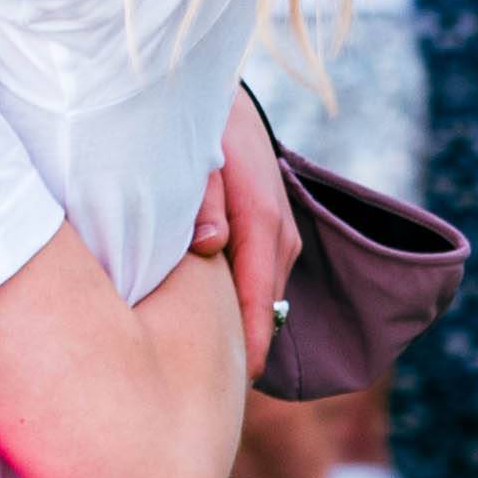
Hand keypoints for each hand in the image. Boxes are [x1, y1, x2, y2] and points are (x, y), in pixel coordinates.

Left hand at [217, 90, 299, 376]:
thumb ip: (202, 204)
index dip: (246, 347)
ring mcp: (282, 233)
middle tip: (201, 388)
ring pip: (264, 296)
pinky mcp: (273, 230)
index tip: (231, 387)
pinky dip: (242, 300)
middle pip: (264, 310)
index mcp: (262, 220)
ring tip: (203, 362)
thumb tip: (209, 248)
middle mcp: (280, 233)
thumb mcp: (195, 159)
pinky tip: (209, 315)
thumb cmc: (198, 126)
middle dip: (240, 346)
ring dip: (241, 323)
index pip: (259, 301)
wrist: (215, 89)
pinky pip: (261, 278)